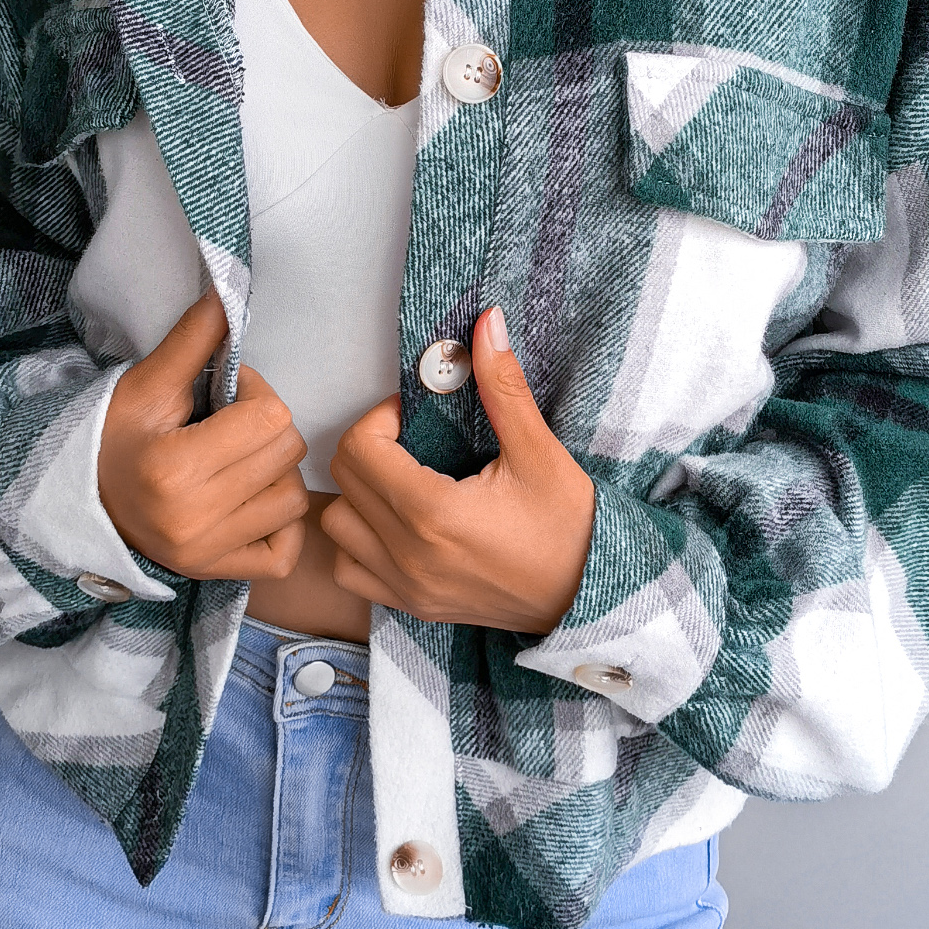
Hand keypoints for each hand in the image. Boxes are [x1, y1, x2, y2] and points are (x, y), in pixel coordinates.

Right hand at [98, 288, 308, 580]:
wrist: (83, 502)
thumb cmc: (114, 438)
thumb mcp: (147, 385)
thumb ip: (193, 340)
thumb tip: (228, 291)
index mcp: (174, 468)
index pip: (270, 417)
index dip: (256, 395)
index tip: (227, 397)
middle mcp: (193, 518)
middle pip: (287, 453)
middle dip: (267, 429)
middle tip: (230, 427)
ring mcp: (207, 553)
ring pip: (294, 498)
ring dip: (275, 474)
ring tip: (237, 464)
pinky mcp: (217, 574)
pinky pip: (286, 549)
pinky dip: (279, 525)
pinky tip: (249, 503)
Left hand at [320, 306, 594, 632]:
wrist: (590, 598)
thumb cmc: (570, 529)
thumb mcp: (539, 453)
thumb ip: (503, 387)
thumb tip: (487, 324)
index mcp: (433, 513)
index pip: (360, 449)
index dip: (381, 418)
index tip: (414, 414)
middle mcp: (408, 555)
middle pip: (343, 481)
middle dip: (369, 447)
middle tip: (410, 439)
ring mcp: (405, 586)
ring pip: (337, 526)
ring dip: (357, 495)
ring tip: (400, 479)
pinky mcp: (412, 605)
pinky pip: (350, 570)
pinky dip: (359, 542)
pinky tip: (395, 524)